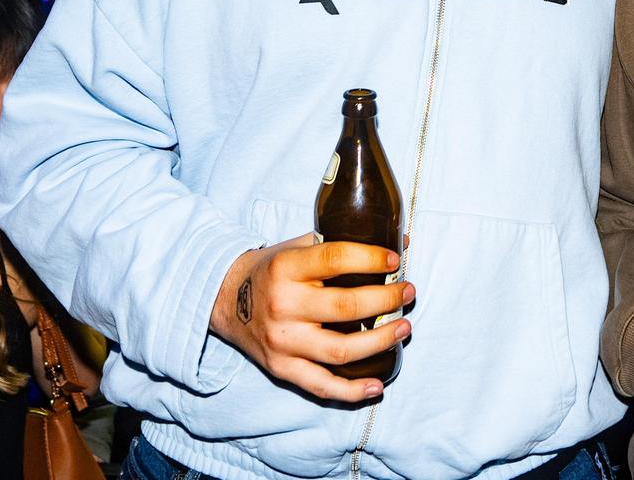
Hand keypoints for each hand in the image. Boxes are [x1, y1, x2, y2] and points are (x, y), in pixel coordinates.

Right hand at [208, 235, 411, 401]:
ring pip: (341, 351)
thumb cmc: (271, 270)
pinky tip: (377, 384)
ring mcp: (283, 341)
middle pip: (346, 307)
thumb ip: (341, 243)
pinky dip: (352, 391)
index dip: (371, 259)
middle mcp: (283, 305)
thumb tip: (399, 242)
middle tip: (407, 292)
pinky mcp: (282, 369)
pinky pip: (322, 386)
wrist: (225, 300)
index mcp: (286, 268)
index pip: (336, 259)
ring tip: (403, 328)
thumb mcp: (297, 246)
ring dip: (380, 341)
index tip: (395, 260)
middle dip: (386, 300)